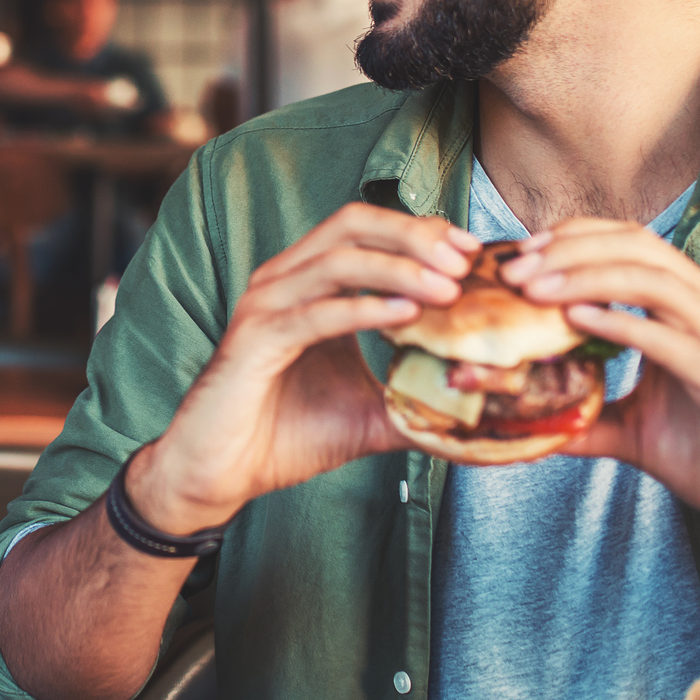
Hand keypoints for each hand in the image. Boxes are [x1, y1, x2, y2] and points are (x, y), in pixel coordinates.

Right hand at [127, 203, 475, 532]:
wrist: (221, 474)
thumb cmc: (286, 435)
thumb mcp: (370, 412)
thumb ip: (417, 398)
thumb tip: (479, 408)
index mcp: (308, 283)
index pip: (368, 231)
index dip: (421, 232)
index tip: (472, 253)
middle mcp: (284, 281)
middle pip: (352, 225)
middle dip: (414, 235)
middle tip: (464, 259)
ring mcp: (266, 306)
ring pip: (337, 260)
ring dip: (399, 268)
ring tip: (448, 287)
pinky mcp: (255, 341)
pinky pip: (317, 313)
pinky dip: (365, 308)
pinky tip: (408, 314)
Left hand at [498, 219, 699, 548]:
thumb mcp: (635, 428)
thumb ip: (587, 415)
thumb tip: (528, 421)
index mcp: (694, 305)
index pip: (632, 242)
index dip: (574, 237)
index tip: (522, 256)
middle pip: (638, 245)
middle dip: (569, 248)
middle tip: (515, 271)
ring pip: (651, 278)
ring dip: (585, 276)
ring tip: (534, 290)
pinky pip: (668, 336)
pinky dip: (619, 321)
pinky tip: (577, 320)